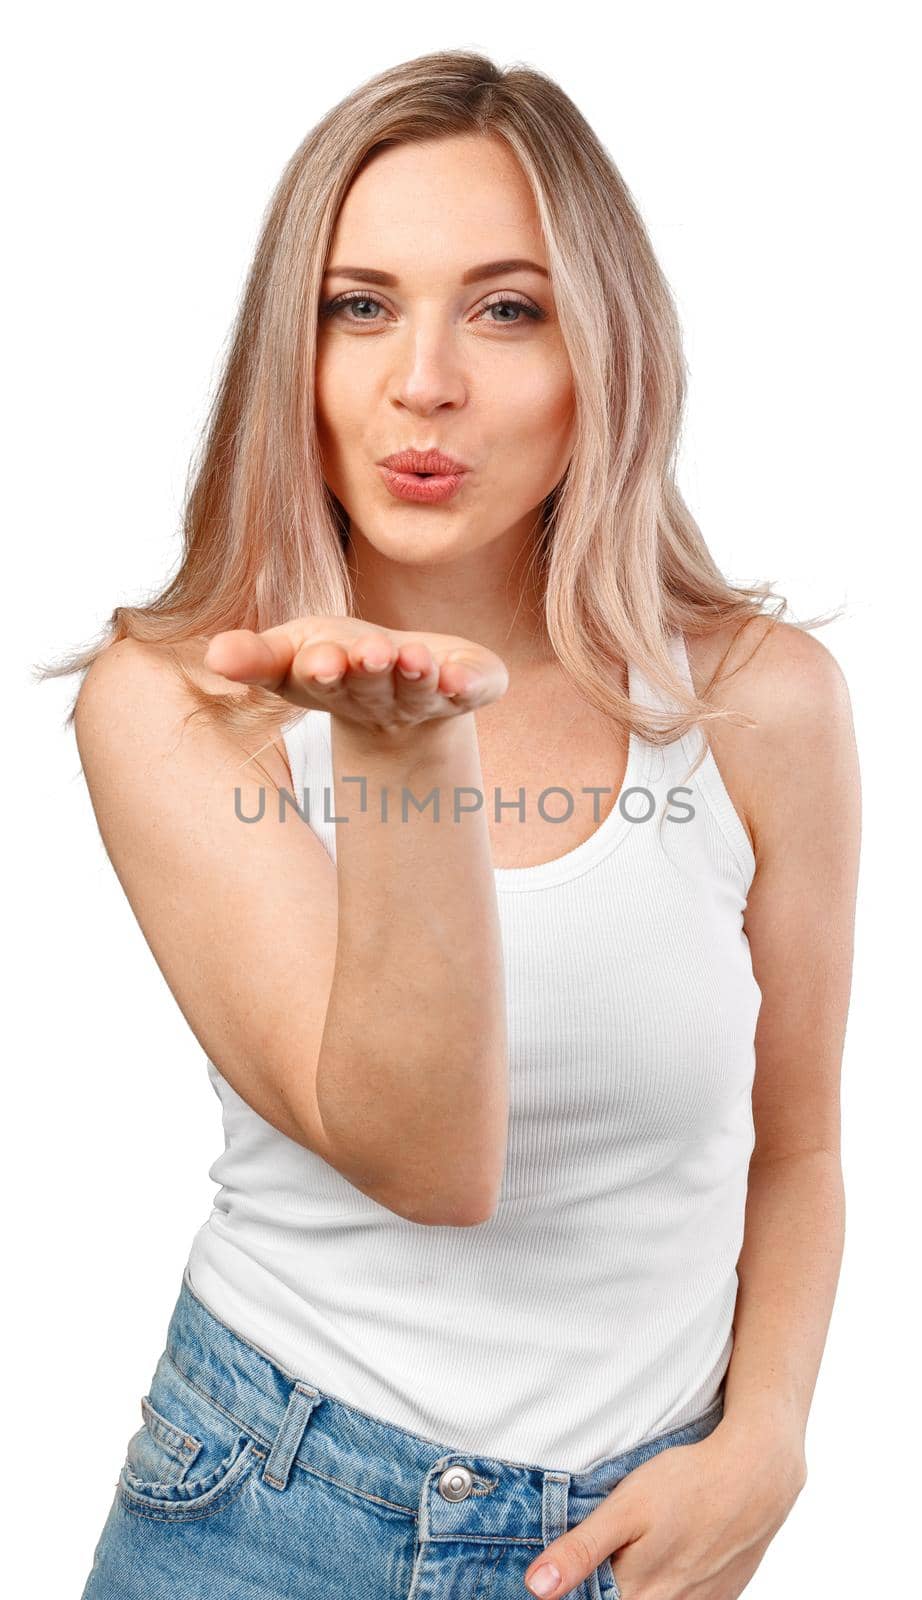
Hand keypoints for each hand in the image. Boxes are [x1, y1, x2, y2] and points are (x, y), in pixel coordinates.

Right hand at [203, 615, 508, 732]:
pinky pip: (471, 688)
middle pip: (368, 684)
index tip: (318, 662)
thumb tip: (212, 655)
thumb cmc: (336, 658)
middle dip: (368, 670)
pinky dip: (469, 682)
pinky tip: (463, 674)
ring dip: (415, 675)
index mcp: (324, 682)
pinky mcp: (466, 689)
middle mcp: (373, 696)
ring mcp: (421, 696)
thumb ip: (253, 655)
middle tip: (369, 654)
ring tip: (414, 657)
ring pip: (417, 688)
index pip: (314, 678)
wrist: (402, 688)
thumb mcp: (289, 651)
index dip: (319, 670)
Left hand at [523, 1420, 806, 1598]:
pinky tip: (666, 1566)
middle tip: (605, 1563)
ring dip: (640, 1589)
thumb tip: (536, 1588)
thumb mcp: (626, 1508)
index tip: (562, 1582)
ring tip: (634, 1560)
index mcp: (638, 1593)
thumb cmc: (687, 1484)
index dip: (576, 1591)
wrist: (757, 1476)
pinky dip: (672, 1590)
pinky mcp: (724, 1596)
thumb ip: (581, 1549)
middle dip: (607, 1588)